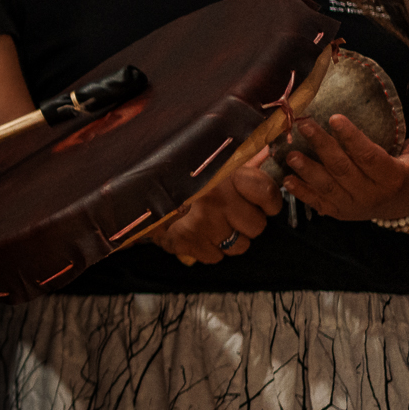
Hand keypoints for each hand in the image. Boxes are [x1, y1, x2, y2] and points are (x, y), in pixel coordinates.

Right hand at [151, 159, 281, 263]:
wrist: (139, 194)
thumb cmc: (181, 177)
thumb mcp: (213, 164)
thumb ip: (242, 161)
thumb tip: (266, 152)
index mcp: (227, 174)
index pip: (267, 193)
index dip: (269, 203)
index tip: (262, 204)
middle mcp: (217, 198)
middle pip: (256, 226)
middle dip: (245, 224)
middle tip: (229, 216)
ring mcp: (201, 222)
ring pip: (239, 246)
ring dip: (228, 240)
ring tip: (212, 226)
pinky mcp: (185, 241)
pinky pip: (215, 257)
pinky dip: (207, 250)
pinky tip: (198, 236)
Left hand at [278, 114, 408, 222]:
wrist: (405, 209)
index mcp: (391, 177)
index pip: (368, 156)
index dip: (351, 138)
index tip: (335, 118)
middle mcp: (370, 193)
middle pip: (343, 168)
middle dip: (322, 146)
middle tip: (303, 125)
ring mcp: (352, 205)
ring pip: (327, 187)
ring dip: (307, 171)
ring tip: (290, 154)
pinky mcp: (338, 212)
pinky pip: (317, 203)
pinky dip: (301, 193)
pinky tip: (286, 179)